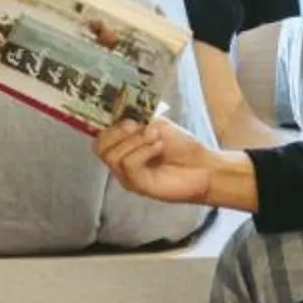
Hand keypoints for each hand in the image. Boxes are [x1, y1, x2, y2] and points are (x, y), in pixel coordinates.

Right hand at [95, 114, 225, 204]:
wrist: (202, 165)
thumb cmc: (180, 146)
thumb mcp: (156, 125)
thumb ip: (135, 120)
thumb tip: (119, 117)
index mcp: (123, 146)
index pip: (100, 137)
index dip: (109, 125)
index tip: (129, 118)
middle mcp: (121, 163)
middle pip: (100, 147)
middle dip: (118, 132)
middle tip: (141, 127)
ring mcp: (128, 176)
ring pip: (113, 156)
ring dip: (136, 141)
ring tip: (156, 138)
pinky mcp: (137, 185)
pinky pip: (128, 165)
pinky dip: (143, 151)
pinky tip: (159, 147)